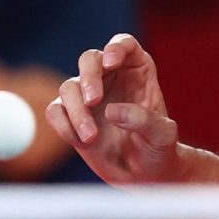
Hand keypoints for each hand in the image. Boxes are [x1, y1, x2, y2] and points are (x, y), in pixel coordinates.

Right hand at [46, 33, 181, 184]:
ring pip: (69, 87)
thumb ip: (144, 121)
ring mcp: (89, 95)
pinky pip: (55, 110)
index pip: (124, 45)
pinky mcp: (72, 116)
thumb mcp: (162, 136)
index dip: (116, 48)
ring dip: (76, 111)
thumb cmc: (160, 149)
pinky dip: (63, 124)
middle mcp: (111, 77)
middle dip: (89, 77)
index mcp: (138, 70)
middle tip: (94, 100)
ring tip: (91, 137)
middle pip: (89, 59)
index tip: (110, 63)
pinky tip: (80, 141)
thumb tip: (111, 111)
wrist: (144, 174)